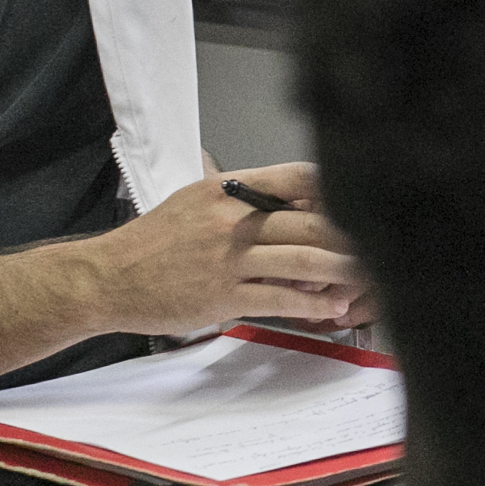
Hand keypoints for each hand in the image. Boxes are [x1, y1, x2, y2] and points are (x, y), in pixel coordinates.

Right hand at [82, 165, 376, 336]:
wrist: (108, 278)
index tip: (358, 200)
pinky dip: (312, 305)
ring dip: (342, 270)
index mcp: (226, 190)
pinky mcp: (224, 296)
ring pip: (302, 260)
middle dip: (348, 236)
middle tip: (376, 244)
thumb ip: (238, 194)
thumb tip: (278, 189)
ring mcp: (228, 259)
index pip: (295, 178)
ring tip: (366, 275)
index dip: (333, 190)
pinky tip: (331, 307)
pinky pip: (280, 299)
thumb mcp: (192, 199)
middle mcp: (231, 220)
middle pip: (309, 221)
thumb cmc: (150, 243)